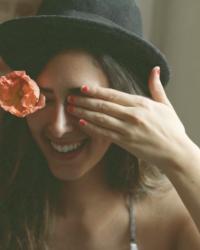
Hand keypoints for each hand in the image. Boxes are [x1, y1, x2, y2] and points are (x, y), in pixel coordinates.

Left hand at [66, 66, 187, 169]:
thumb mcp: (166, 105)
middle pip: (103, 105)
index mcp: (141, 103)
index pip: (113, 94)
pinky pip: (104, 133)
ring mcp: (127, 129)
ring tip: (70, 109)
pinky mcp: (125, 142)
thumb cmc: (171, 128)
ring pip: (100, 118)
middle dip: (84, 101)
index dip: (96, 91)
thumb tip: (154, 69)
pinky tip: (80, 124)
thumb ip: (156, 87)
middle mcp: (132, 115)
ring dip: (83, 113)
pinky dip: (91, 128)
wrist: (175, 152)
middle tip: (69, 97)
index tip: (83, 88)